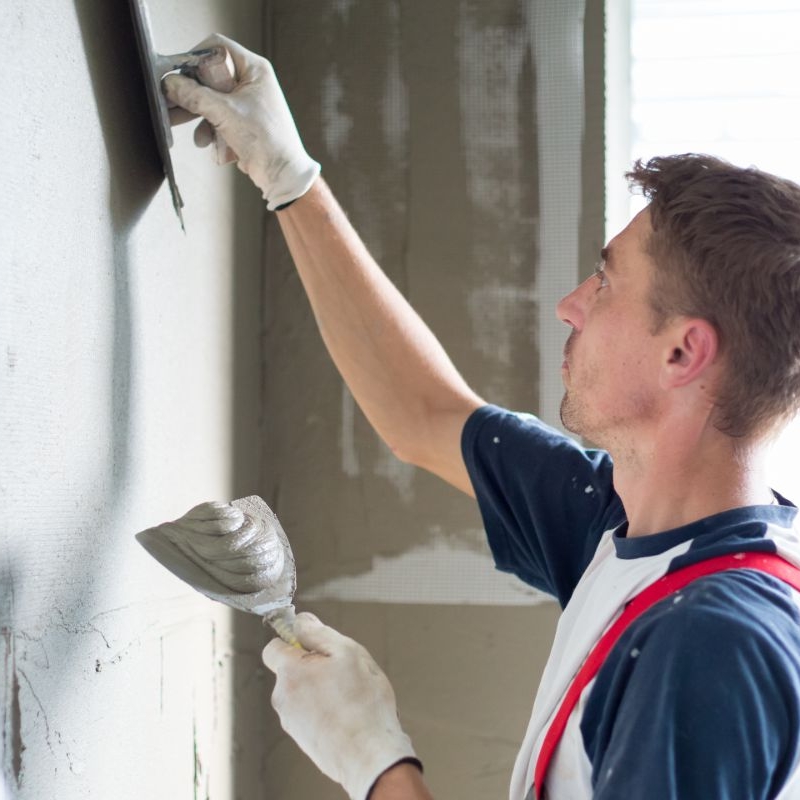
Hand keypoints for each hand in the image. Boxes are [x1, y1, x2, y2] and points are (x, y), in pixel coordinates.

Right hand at [163, 34, 319, 209]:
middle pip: (209, 76)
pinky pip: (217, 118)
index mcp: (254, 69)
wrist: (283, 175)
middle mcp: (250, 82)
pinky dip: (209, 130)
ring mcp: (246, 103)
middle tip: (169, 102)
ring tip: (182, 125)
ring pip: (210, 99)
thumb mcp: (225, 113)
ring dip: (198, 115)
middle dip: (190, 93)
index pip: (216, 48)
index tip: (177, 75)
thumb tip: (170, 84)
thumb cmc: (267, 141)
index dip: (194, 58)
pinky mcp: (241, 122)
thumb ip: (194, 96)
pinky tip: (207, 143)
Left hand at [262, 613, 419, 799]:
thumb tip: (302, 621)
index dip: (294, 640)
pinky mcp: (302, 738)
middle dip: (312, 665)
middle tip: (342, 671)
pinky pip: (309, 712)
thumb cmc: (363, 704)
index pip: (273, 646)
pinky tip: (346, 713)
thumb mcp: (348, 652)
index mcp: (290, 672)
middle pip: (290, 669)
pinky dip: (323, 708)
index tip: (315, 644)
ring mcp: (291, 721)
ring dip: (319, 688)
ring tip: (349, 696)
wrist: (369, 755)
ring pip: (302, 691)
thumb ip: (319, 632)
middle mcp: (283, 698)